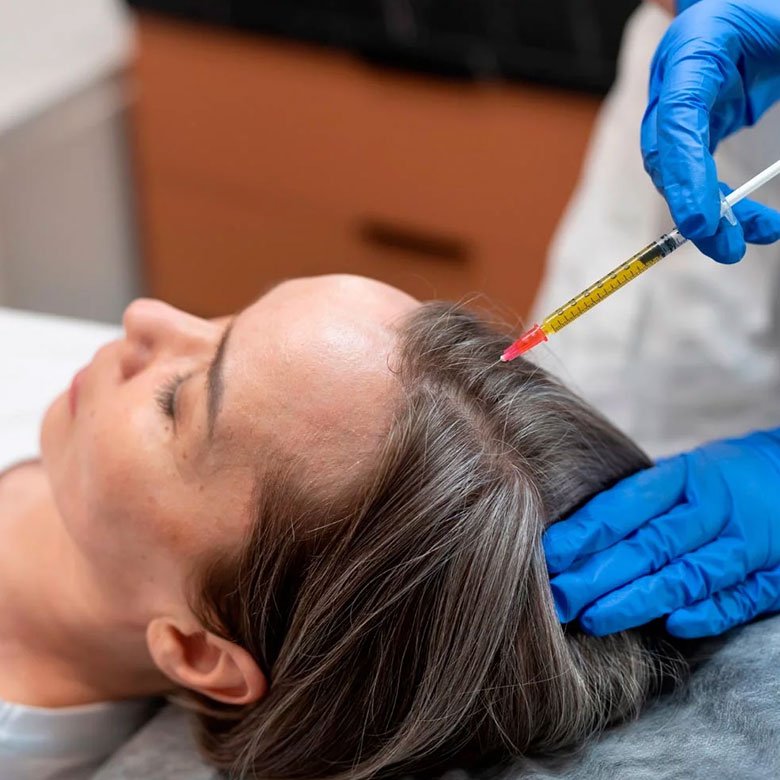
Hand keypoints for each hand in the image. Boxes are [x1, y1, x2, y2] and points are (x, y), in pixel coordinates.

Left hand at [543, 429, 779, 637]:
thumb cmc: (722, 479)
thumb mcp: (682, 473)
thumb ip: (638, 501)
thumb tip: (572, 533)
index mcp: (684, 476)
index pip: (626, 506)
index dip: (586, 532)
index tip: (550, 555)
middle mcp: (712, 509)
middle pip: (649, 545)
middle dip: (598, 575)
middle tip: (558, 599)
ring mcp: (745, 545)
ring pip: (687, 576)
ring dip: (639, 601)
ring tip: (595, 619)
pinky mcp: (772, 578)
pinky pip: (736, 600)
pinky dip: (704, 614)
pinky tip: (670, 626)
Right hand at [641, 0, 779, 262]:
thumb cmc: (769, 5)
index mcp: (696, 45)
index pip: (677, 116)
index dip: (684, 171)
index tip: (700, 221)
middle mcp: (675, 80)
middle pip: (665, 154)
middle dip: (691, 206)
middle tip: (726, 246)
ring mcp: (677, 104)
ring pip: (673, 171)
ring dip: (705, 213)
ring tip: (742, 243)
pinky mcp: (692, 123)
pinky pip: (692, 171)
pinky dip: (715, 202)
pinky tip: (748, 222)